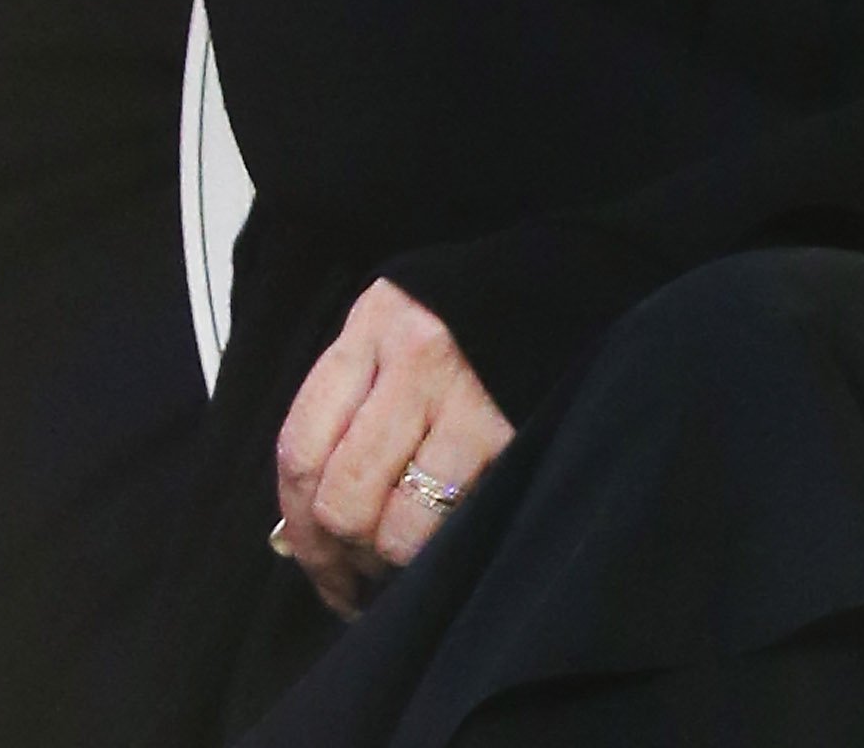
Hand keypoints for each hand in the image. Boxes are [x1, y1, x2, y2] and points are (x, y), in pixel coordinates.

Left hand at [273, 280, 513, 617]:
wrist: (566, 288)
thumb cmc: (467, 329)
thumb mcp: (395, 340)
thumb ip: (349, 409)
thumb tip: (301, 532)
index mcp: (372, 324)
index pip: (301, 446)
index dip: (296, 526)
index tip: (311, 561)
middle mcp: (415, 352)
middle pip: (342, 496)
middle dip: (341, 556)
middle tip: (357, 576)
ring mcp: (467, 392)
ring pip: (393, 525)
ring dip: (389, 562)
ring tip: (402, 561)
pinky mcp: (509, 433)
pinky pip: (449, 526)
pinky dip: (433, 555)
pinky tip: (438, 552)